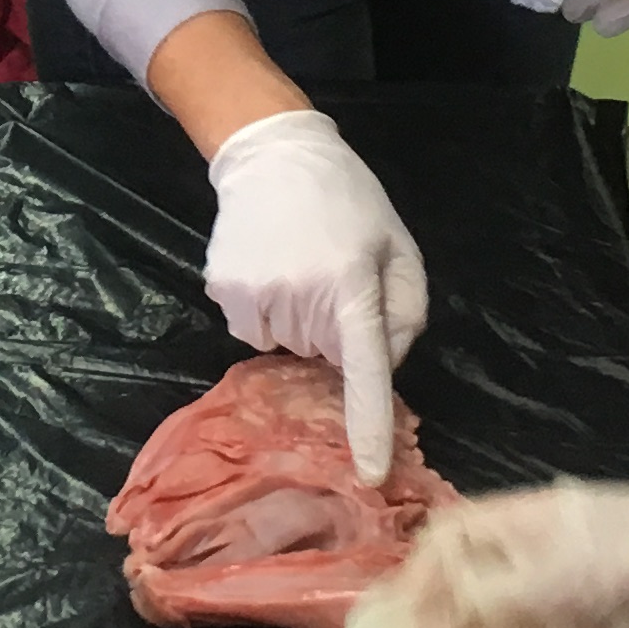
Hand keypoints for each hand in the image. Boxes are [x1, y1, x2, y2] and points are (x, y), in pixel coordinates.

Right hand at [202, 110, 428, 481]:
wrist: (273, 152)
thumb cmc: (348, 200)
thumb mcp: (397, 247)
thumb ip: (404, 311)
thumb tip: (381, 363)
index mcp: (352, 285)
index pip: (364, 370)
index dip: (368, 426)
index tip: (370, 475)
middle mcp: (301, 297)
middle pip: (325, 355)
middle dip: (334, 330)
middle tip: (332, 274)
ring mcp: (256, 295)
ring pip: (289, 345)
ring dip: (299, 319)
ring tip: (298, 262)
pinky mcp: (224, 290)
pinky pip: (255, 330)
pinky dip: (266, 310)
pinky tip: (269, 266)